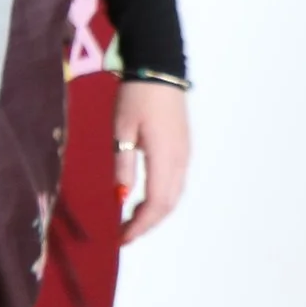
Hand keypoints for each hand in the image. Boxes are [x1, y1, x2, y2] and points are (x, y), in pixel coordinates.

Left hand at [113, 81, 190, 238]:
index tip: (121, 238)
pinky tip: (144, 200)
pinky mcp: (183, 148)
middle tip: (123, 234)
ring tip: (131, 221)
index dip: (140, 225)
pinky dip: (161, 199)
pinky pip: (175, 183)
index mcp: (165, 157)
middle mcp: (180, 160)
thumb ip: (122, 165)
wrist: (159, 68)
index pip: (156, 203)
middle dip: (147, 224)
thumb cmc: (135, 97)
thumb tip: (121, 197)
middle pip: (168, 204)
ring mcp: (184, 154)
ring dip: (154, 213)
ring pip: (174, 195)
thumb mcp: (121, 131)